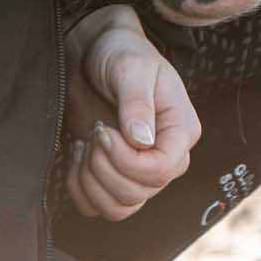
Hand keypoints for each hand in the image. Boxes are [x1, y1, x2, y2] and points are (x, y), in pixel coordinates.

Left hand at [63, 4, 200, 221]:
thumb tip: (143, 141)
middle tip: (96, 130)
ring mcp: (140, 170)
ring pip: (120, 208)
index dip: (128, 161)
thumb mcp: (131, 67)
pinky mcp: (115, 176)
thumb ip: (137, 102)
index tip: (104, 130)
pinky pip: (97, 207)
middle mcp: (166, 156)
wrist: (95, 53)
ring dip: (91, 181)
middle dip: (104, 166)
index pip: (163, 169)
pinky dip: (79, 188)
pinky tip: (79, 153)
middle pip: (139, 193)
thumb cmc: (120, 52)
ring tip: (87, 143)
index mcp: (180, 129)